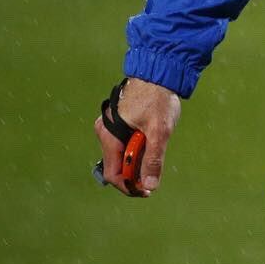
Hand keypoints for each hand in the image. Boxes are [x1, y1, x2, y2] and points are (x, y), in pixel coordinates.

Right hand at [93, 77, 180, 196]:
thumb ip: (153, 158)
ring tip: (154, 155)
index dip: (128, 186)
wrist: (159, 73)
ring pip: (120, 155)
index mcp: (110, 136)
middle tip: (153, 178)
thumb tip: (149, 185)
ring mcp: (110, 127)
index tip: (146, 191)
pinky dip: (136, 150)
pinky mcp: (118, 122)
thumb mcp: (159, 130)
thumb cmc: (158, 99)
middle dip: (133, 175)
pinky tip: (149, 144)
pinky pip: (123, 144)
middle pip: (116, 166)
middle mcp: (105, 132)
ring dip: (136, 161)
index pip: (113, 174)